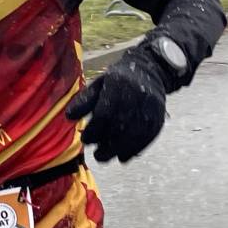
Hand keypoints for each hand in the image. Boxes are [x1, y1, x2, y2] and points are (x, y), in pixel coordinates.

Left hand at [65, 46, 167, 162]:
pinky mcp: (159, 117)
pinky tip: (122, 156)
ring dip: (119, 150)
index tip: (85, 139)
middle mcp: (137, 96)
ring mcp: (151, 108)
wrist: (149, 71)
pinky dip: (134, 150)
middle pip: (122, 126)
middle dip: (107, 145)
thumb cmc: (117, 80)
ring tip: (105, 156)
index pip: (105, 113)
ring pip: (135, 135)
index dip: (94, 130)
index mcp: (118, 84)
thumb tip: (69, 116)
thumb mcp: (98, 84)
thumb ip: (84, 100)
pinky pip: (147, 138)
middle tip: (96, 154)